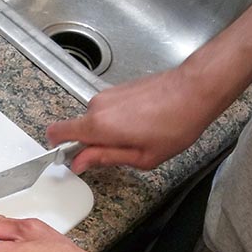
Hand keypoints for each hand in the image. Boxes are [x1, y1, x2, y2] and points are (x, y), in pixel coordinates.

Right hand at [46, 66, 221, 173]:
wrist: (195, 89)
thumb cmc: (175, 124)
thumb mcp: (141, 157)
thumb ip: (104, 159)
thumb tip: (79, 162)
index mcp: (98, 126)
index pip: (57, 132)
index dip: (58, 147)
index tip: (70, 157)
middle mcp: (97, 106)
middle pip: (79, 129)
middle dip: (94, 143)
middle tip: (123, 151)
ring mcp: (107, 95)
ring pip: (96, 120)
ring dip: (109, 131)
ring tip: (139, 135)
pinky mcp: (118, 88)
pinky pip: (108, 110)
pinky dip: (118, 120)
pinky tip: (143, 123)